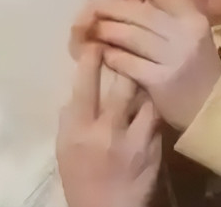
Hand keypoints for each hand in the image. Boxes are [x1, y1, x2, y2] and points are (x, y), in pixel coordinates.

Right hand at [57, 45, 160, 206]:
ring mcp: (134, 140)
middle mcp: (107, 131)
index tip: (96, 43)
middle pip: (123, 86)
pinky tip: (150, 106)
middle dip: (126, 65)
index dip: (91, 59)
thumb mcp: (64, 145)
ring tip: (144, 74)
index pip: (85, 85)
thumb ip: (72, 115)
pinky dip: (152, 110)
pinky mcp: (155, 150)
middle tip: (128, 50)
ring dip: (144, 85)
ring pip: (145, 99)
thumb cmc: (79, 176)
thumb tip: (81, 86)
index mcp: (79, 128)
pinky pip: (156, 120)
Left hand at [86, 0, 220, 129]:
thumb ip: (168, 11)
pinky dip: (111, 56)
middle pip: (139, 13)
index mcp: (193, 18)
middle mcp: (185, 34)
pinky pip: (127, 62)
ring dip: (106, 31)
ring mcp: (174, 58)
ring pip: (129, 36)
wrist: (213, 109)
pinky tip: (104, 54)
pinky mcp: (161, 81)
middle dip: (111, 9)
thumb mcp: (190, 33)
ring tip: (92, 29)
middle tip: (92, 7)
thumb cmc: (195, 66)